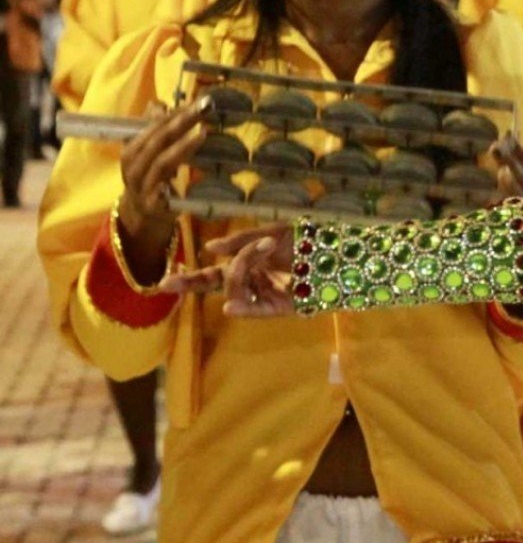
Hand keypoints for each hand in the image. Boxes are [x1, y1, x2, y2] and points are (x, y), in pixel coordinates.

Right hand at [115, 97, 212, 280]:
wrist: (142, 213)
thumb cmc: (150, 176)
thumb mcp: (148, 151)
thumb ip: (154, 127)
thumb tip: (159, 104)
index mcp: (130, 150)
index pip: (151, 127)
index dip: (171, 113)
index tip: (194, 102)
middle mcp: (133, 166)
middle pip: (156, 141)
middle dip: (180, 123)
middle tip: (203, 109)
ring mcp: (143, 186)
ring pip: (161, 163)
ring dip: (182, 147)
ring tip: (203, 133)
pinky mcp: (154, 204)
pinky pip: (165, 191)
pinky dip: (173, 182)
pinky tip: (189, 169)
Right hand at [160, 224, 295, 316]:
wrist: (340, 247)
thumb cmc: (308, 238)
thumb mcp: (272, 231)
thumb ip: (242, 240)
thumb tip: (209, 249)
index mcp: (247, 264)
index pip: (212, 274)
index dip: (189, 279)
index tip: (163, 283)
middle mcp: (253, 281)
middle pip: (218, 283)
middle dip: (197, 281)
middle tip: (181, 275)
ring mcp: (265, 294)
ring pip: (235, 291)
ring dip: (241, 267)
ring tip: (265, 246)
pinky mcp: (281, 307)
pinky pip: (256, 310)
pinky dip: (242, 308)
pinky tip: (229, 306)